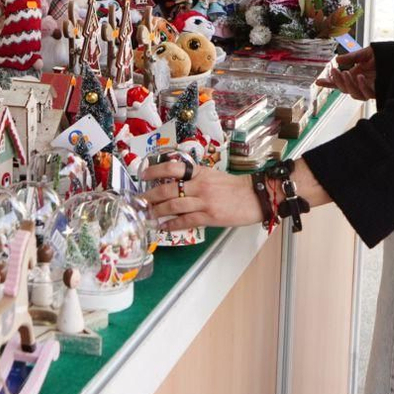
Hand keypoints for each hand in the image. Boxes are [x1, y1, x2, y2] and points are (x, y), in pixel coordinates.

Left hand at [140, 160, 263, 231]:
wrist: (255, 196)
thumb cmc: (234, 187)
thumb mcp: (213, 176)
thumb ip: (195, 178)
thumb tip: (175, 184)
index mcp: (200, 172)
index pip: (172, 167)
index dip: (155, 170)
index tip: (143, 175)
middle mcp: (199, 185)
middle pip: (168, 189)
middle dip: (150, 196)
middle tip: (138, 201)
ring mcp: (204, 201)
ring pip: (174, 205)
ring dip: (157, 211)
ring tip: (147, 215)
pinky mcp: (210, 216)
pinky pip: (186, 220)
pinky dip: (172, 224)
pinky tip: (164, 226)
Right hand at [315, 47, 376, 100]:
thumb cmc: (382, 55)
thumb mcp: (364, 53)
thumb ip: (351, 57)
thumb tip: (337, 60)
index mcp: (354, 75)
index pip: (339, 82)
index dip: (328, 83)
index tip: (318, 82)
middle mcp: (360, 84)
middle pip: (344, 90)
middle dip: (337, 82)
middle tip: (334, 71)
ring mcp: (368, 88)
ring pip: (354, 94)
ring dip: (348, 85)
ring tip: (347, 73)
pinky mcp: (377, 91)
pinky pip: (367, 94)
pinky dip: (362, 86)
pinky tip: (360, 77)